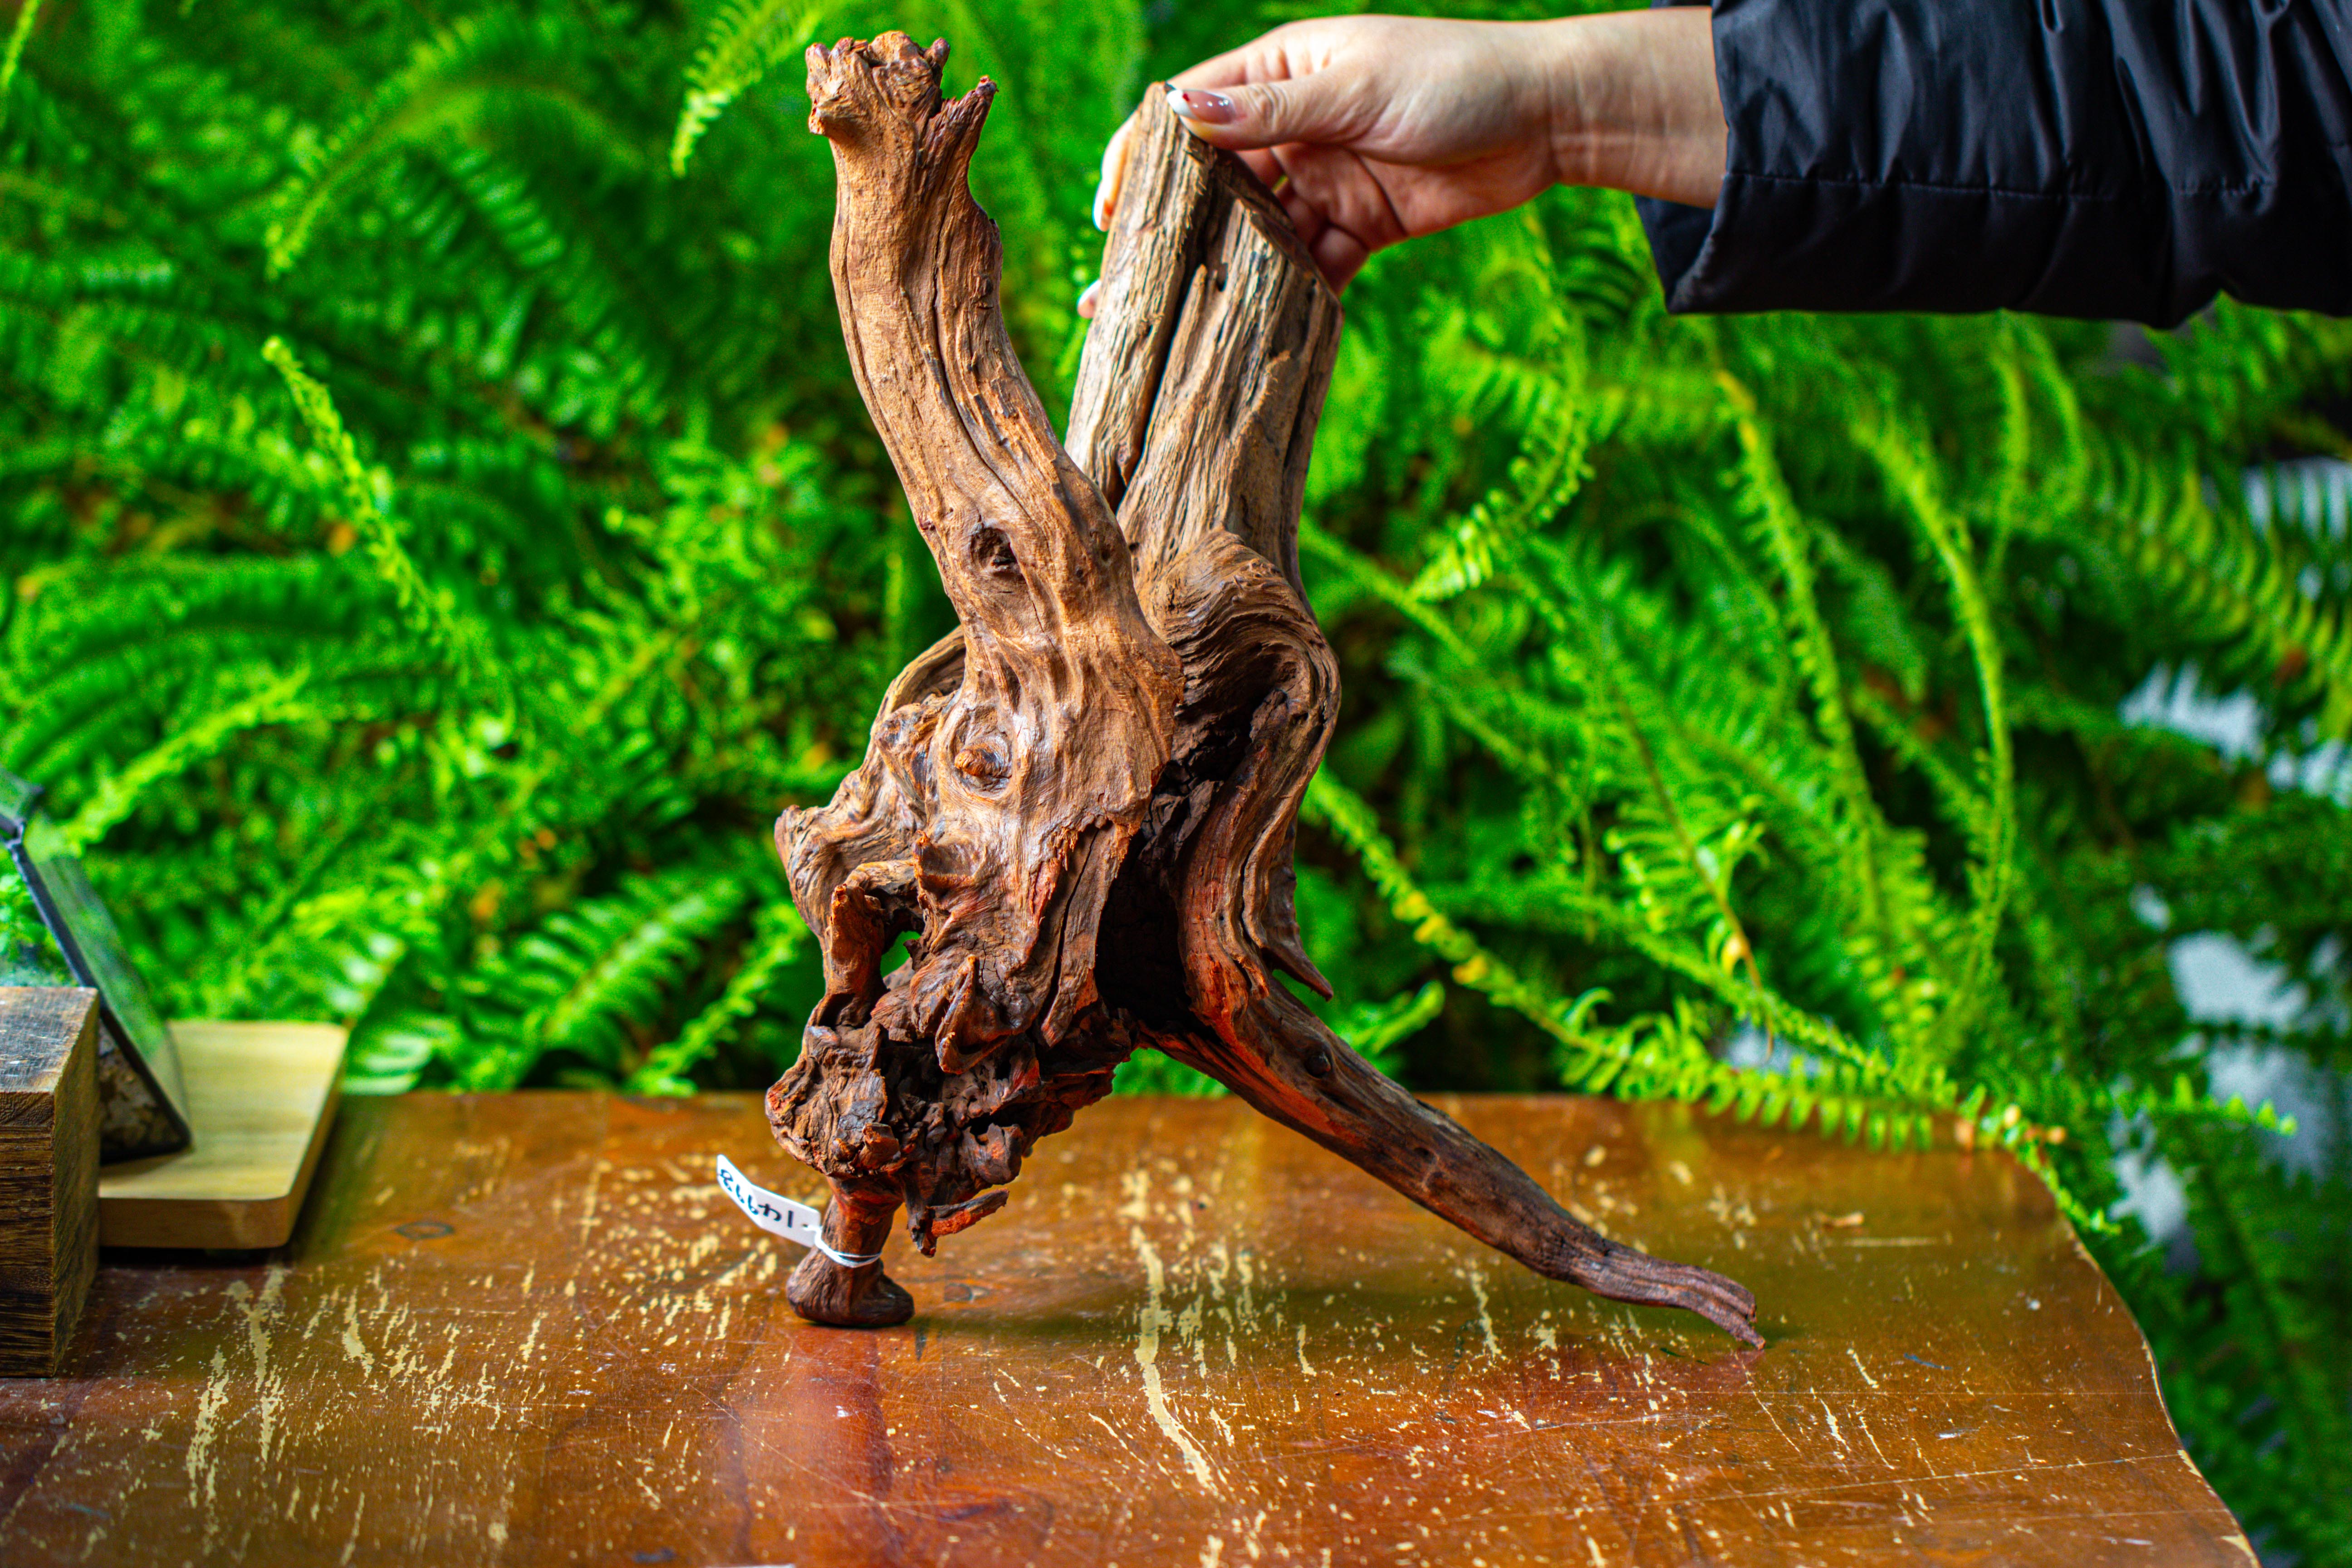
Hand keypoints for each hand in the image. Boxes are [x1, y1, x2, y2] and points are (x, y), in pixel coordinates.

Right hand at [1085, 10, 1723, 301]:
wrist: (1544, 118)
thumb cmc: (1453, 77)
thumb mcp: (1356, 88)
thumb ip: (1271, 108)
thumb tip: (1180, 110)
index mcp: (1280, 70)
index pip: (1190, 112)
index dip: (1143, 160)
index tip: (1108, 213)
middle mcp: (1293, 125)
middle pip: (1214, 183)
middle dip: (1170, 234)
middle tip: (1122, 293)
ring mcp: (1324, 178)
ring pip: (1257, 233)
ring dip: (1221, 276)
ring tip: (1174, 327)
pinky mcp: (1359, 225)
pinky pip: (1311, 267)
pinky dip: (1288, 299)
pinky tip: (1254, 335)